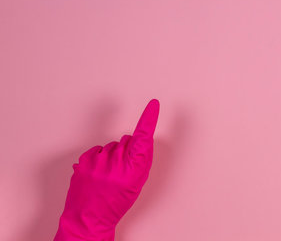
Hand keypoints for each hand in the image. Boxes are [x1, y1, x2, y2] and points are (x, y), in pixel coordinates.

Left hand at [55, 99, 159, 240]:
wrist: (89, 218)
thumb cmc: (116, 203)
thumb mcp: (137, 183)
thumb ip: (142, 160)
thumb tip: (144, 141)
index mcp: (134, 170)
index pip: (143, 138)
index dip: (149, 119)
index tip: (153, 105)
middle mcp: (116, 164)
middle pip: (127, 140)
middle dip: (127, 149)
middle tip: (122, 168)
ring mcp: (98, 162)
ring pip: (112, 145)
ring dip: (112, 155)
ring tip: (108, 174)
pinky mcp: (84, 161)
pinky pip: (97, 149)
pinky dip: (99, 158)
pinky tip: (98, 172)